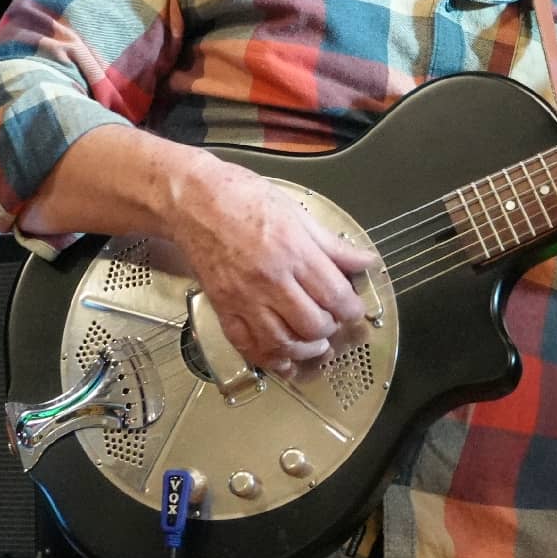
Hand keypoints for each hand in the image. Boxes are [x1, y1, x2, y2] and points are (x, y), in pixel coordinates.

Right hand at [178, 160, 376, 379]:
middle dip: (330, 330)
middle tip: (332, 322)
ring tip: (314, 344)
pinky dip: (268, 359)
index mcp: (293, 252)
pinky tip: (282, 359)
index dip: (351, 310)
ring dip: (304, 350)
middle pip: (312, 325)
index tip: (353, 309)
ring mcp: (244, 298)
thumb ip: (332, 245)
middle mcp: (270, 280)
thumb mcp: (296, 213)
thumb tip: (364, 261)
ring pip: (282, 342)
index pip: (335, 296)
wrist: (192, 200)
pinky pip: (247, 345)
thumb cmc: (241, 198)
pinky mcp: (223, 308)